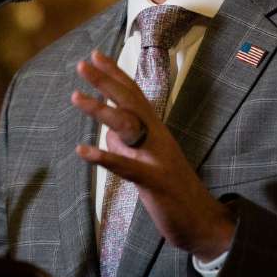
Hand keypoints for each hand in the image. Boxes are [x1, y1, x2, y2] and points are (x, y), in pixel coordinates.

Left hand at [72, 51, 234, 260]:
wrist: (202, 221)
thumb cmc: (172, 190)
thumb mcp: (148, 161)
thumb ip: (129, 145)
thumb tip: (107, 133)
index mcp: (156, 130)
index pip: (135, 95)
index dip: (116, 74)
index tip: (96, 54)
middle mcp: (158, 137)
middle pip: (131, 101)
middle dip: (106, 81)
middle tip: (81, 64)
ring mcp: (157, 157)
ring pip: (128, 126)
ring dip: (100, 110)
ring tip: (75, 96)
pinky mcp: (153, 181)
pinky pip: (126, 166)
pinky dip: (104, 157)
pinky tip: (82, 150)